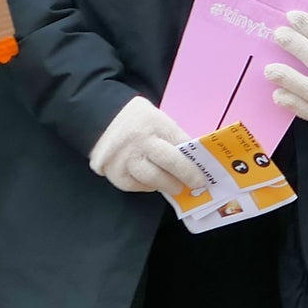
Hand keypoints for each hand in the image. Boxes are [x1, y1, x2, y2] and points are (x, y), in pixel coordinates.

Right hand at [89, 96, 207, 197]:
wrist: (102, 120)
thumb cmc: (138, 122)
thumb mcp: (158, 120)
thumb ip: (174, 138)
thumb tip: (195, 160)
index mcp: (155, 123)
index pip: (181, 143)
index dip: (194, 160)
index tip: (205, 172)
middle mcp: (139, 140)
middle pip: (169, 162)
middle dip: (187, 175)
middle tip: (197, 184)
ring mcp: (125, 158)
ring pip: (153, 178)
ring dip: (169, 185)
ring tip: (177, 187)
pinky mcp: (115, 173)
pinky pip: (137, 186)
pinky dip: (149, 186)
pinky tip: (154, 183)